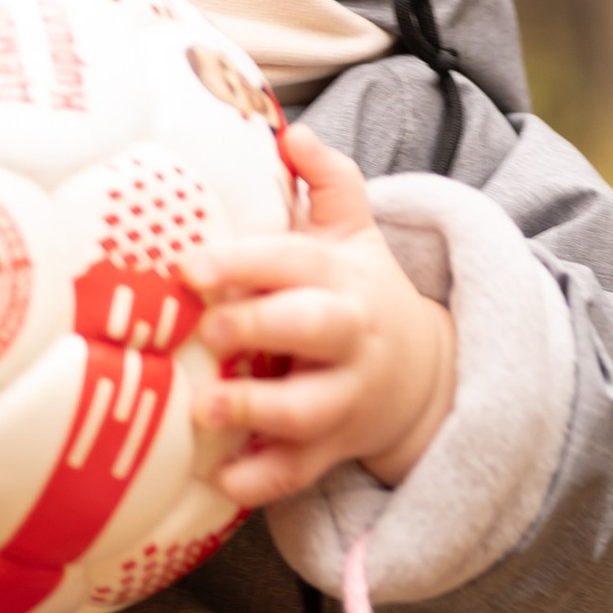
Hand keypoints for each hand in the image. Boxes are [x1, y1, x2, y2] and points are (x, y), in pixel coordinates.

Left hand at [184, 125, 455, 510]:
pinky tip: (220, 480)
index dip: (244, 262)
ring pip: (308, 408)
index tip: (189, 266)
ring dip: (258, 411)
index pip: (294, 261)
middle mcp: (348, 336)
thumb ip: (330, 180)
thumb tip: (294, 131)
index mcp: (341, 277)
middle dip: (261, 327)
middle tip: (207, 330)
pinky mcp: (333, 448)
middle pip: (314, 328)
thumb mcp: (355, 233)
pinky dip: (262, 481)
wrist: (423, 374)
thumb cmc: (360, 294)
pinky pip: (299, 473)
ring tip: (204, 409)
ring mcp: (343, 397)